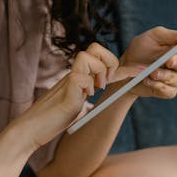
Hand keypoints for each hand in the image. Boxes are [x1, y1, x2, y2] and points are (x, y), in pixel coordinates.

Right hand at [21, 43, 141, 149]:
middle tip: (105, 82)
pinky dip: (88, 86)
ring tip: (94, 90)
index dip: (125, 68)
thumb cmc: (53, 119)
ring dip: (99, 72)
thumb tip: (93, 95)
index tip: (143, 71)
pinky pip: (83, 77)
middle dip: (108, 62)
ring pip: (89, 56)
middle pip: (95, 48)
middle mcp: (74, 73)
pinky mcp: (66, 88)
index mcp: (79, 76)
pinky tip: (83, 97)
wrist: (32, 128)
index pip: (103, 62)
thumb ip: (84, 95)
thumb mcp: (76, 105)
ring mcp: (69, 79)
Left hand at [119, 25, 176, 99]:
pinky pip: (168, 90)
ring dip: (163, 75)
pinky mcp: (169, 91)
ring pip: (176, 79)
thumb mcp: (154, 37)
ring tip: (151, 72)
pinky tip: (147, 80)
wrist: (124, 69)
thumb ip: (174, 35)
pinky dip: (157, 85)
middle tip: (169, 60)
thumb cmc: (141, 50)